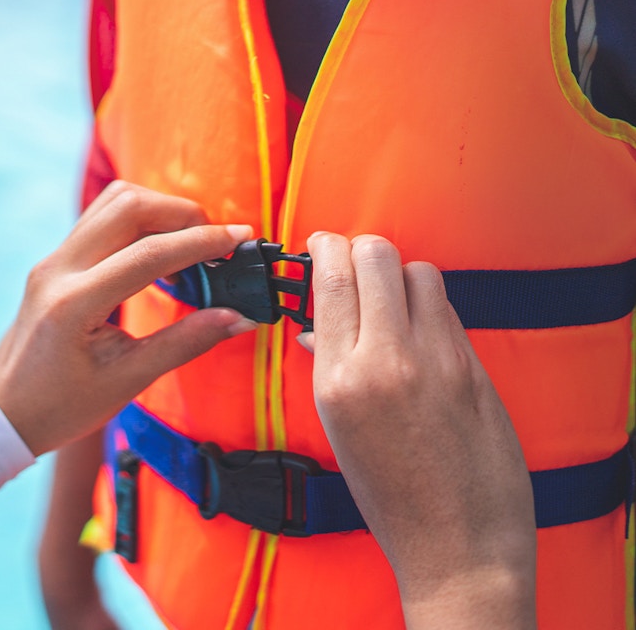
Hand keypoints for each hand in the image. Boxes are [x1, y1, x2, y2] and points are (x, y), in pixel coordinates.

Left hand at [0, 181, 255, 455]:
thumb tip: (237, 316)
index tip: (240, 240)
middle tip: (216, 244)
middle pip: (129, 205)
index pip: (148, 253)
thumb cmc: (59, 407)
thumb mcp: (126, 382)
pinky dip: (139, 222)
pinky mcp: (55, 261)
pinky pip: (101, 219)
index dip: (202, 242)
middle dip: (182, 214)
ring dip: (160, 211)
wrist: (3, 413)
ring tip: (191, 247)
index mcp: (73, 303)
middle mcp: (58, 269)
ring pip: (113, 202)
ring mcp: (53, 260)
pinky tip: (161, 254)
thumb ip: (184, 343)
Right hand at [306, 233, 536, 629]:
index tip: (322, 245)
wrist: (457, 544)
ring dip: (400, 277)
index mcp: (340, 380)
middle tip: (353, 264)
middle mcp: (388, 361)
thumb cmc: (391, 497)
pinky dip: (429, 309)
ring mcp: (438, 361)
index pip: (333, 277)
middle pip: (377, 255)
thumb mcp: (339, 432)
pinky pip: (449, 310)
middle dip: (361, 249)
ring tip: (390, 304)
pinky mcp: (474, 368)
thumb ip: (328, 368)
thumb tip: (317, 328)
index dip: (326, 247)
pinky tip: (420, 334)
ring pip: (419, 273)